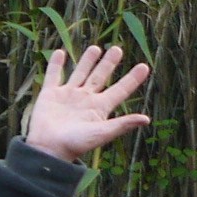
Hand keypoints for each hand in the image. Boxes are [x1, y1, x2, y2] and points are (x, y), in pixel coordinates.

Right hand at [25, 46, 152, 163]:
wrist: (49, 149)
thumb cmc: (77, 143)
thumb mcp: (102, 133)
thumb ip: (123, 124)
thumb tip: (147, 119)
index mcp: (100, 107)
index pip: (121, 89)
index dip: (132, 79)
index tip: (145, 66)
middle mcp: (86, 99)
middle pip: (100, 77)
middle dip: (109, 63)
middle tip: (117, 49)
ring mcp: (68, 96)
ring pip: (80, 73)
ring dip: (87, 60)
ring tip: (95, 48)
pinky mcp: (50, 95)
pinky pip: (54, 76)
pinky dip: (56, 64)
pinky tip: (60, 52)